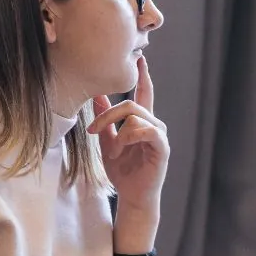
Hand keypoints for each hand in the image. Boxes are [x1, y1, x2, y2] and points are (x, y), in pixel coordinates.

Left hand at [89, 55, 168, 213]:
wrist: (132, 196)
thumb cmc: (123, 172)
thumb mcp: (108, 142)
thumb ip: (105, 120)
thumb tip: (97, 97)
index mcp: (142, 122)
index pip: (144, 94)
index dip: (143, 76)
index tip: (140, 59)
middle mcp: (154, 125)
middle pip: (132, 104)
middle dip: (108, 115)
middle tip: (93, 130)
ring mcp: (159, 135)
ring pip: (135, 117)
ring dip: (117, 132)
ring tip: (112, 149)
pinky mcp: (161, 147)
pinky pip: (145, 130)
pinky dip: (129, 137)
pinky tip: (122, 149)